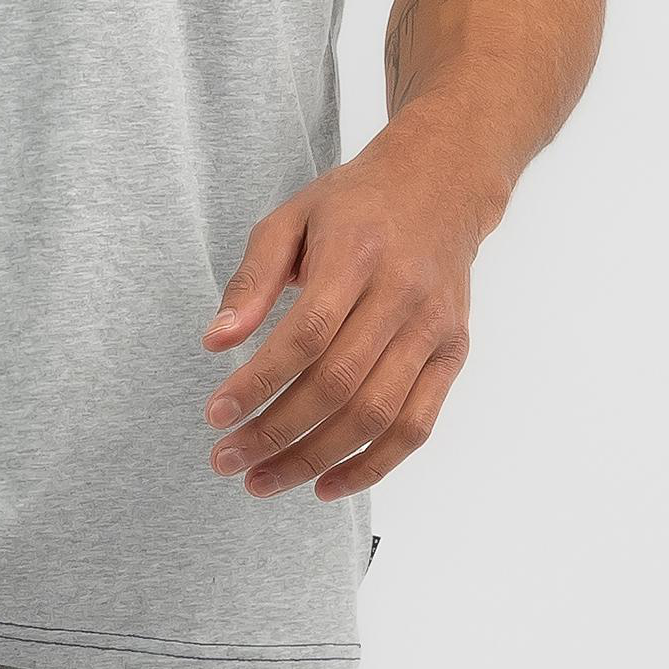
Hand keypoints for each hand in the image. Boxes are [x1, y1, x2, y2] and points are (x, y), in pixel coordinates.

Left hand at [198, 112, 504, 500]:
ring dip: (316, 459)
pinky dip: (372, 465)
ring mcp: (432, 329)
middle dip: (276, 431)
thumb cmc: (353, 204)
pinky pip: (416, 426)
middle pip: (337, 383)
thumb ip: (252, 278)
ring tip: (263, 481)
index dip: (259, 381)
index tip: (215, 414)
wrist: (440, 185)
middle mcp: (400, 295)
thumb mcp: (291, 217)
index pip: (305, 334)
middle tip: (227, 460)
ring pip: (376, 415)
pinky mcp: (453, 354)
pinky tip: (326, 483)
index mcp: (355, 254)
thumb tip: (215, 341)